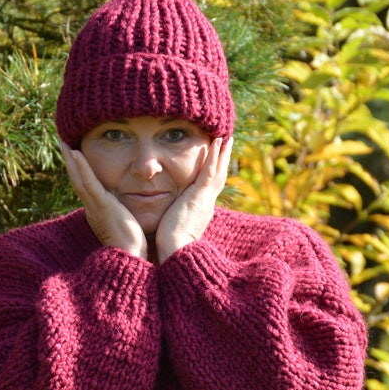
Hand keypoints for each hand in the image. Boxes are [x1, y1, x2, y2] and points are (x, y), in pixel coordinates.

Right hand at [61, 142, 147, 258]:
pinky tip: (76, 152)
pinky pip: (88, 183)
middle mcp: (91, 207)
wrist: (130, 257)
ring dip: (71, 159)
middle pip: (76, 179)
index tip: (75, 154)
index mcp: (96, 210)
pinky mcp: (101, 205)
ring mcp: (94, 206)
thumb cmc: (131, 244)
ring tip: (64, 141)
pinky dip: (81, 167)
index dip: (78, 169)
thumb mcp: (125, 222)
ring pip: (78, 178)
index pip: (85, 185)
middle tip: (63, 141)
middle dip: (69, 160)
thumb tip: (129, 205)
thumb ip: (123, 211)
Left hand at [155, 137, 231, 262]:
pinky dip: (214, 156)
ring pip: (217, 171)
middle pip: (218, 177)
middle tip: (227, 144)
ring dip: (222, 153)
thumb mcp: (172, 227)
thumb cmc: (169, 245)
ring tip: (225, 138)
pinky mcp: (200, 196)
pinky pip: (210, 171)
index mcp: (200, 210)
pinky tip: (217, 142)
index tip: (216, 161)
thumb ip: (170, 218)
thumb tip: (161, 217)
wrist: (174, 251)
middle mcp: (206, 203)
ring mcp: (205, 199)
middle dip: (222, 160)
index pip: (208, 187)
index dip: (213, 173)